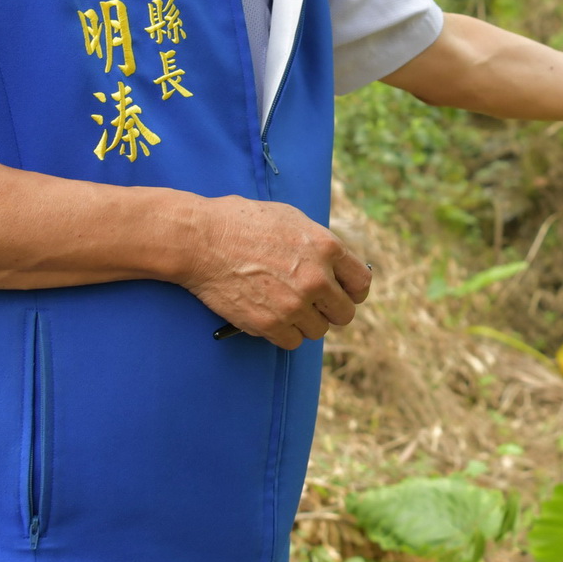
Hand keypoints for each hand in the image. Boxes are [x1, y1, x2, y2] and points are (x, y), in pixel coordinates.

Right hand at [176, 196, 373, 350]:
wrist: (201, 240)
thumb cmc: (241, 223)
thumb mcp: (291, 219)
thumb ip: (318, 245)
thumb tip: (334, 266)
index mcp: (326, 248)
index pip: (361, 283)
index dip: (352, 292)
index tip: (342, 294)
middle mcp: (317, 279)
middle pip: (344, 314)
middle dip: (329, 310)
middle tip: (311, 305)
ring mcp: (295, 304)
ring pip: (318, 331)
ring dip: (303, 323)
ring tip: (283, 307)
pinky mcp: (270, 323)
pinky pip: (292, 342)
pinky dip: (282, 333)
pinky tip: (269, 316)